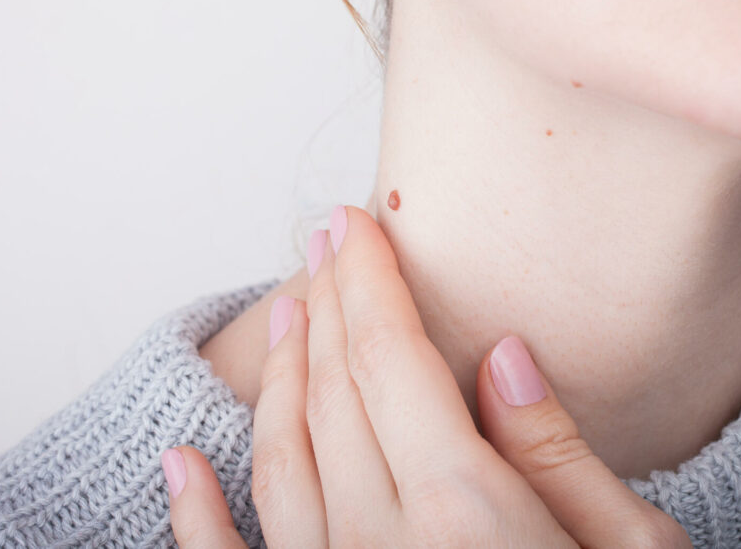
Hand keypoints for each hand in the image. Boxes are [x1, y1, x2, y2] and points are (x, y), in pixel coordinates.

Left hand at [164, 205, 692, 547]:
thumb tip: (503, 354)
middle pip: (334, 394)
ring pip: (281, 462)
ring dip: (276, 378)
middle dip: (325, 305)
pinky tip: (179, 461)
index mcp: (468, 516)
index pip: (393, 361)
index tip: (353, 225)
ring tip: (284, 312)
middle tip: (322, 242)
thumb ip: (560, 457)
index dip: (368, 282)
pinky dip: (196, 515)